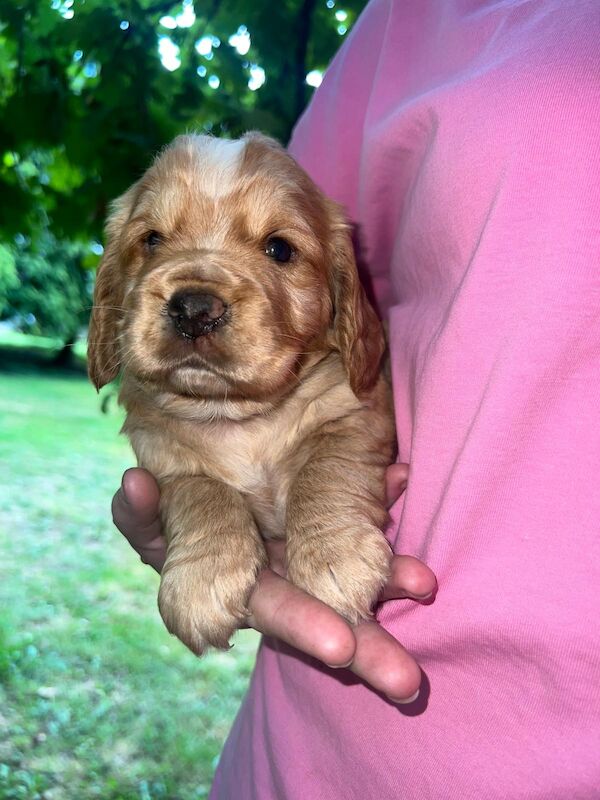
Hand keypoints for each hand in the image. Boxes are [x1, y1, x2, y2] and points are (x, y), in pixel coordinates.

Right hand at [112, 463, 436, 703]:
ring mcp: (305, 552)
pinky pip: (357, 513)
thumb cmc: (171, 505)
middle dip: (363, 645)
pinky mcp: (331, 518)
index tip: (341, 647)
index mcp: (231, 587)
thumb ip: (140, 513)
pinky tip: (397, 479)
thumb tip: (135, 482)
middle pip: (323, 618)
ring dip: (388, 577)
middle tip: (405, 681)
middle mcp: (275, 581)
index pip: (269, 611)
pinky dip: (378, 499)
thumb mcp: (151, 516)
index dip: (305, 626)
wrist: (214, 464)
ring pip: (352, 573)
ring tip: (421, 583)